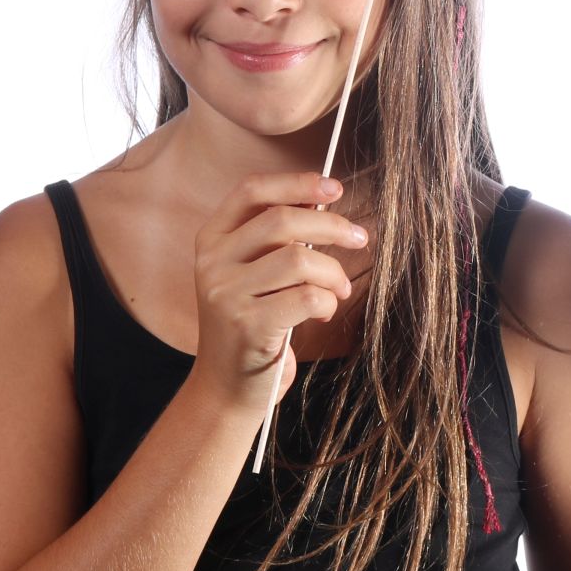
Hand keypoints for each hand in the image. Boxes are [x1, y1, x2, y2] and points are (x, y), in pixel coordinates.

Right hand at [187, 173, 368, 412]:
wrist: (227, 387)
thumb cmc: (252, 323)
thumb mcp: (250, 273)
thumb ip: (274, 238)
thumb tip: (321, 197)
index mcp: (211, 240)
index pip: (251, 191)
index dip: (296, 182)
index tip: (334, 188)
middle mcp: (212, 263)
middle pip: (283, 220)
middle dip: (332, 226)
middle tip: (359, 238)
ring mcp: (227, 295)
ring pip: (301, 259)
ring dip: (334, 273)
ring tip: (339, 291)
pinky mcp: (249, 326)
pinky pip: (308, 296)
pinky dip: (328, 301)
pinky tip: (324, 311)